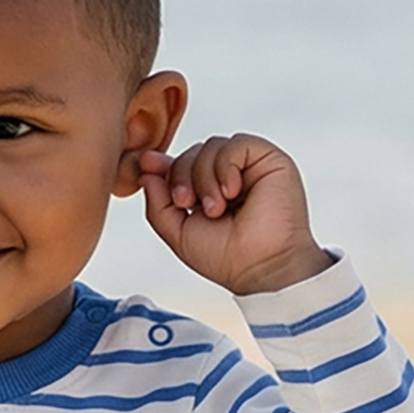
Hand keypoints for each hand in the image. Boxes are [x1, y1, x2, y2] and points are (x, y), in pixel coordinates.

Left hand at [137, 134, 334, 296]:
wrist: (262, 268)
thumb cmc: (227, 258)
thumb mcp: (178, 233)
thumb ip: (158, 204)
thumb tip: (146, 170)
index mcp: (208, 192)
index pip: (182, 165)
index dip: (163, 164)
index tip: (146, 164)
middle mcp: (228, 177)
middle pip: (192, 152)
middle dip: (181, 175)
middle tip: (187, 203)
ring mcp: (248, 167)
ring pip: (210, 146)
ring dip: (204, 177)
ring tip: (216, 208)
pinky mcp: (267, 159)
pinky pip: (235, 144)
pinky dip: (225, 166)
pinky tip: (232, 192)